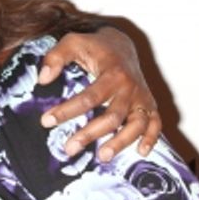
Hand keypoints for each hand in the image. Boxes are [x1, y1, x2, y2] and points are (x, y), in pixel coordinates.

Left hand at [38, 28, 160, 160]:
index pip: (89, 97)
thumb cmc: (95, 46)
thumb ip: (56, 57)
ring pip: (137, 124)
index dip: (67, 111)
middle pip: (112, 116)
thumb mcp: (73, 42)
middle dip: (90, 134)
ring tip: (102, 157)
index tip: (46, 121)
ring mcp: (142, 97)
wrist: (121, 44)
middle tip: (69, 148)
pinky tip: (141, 152)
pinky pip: (156, 123)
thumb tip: (42, 79)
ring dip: (121, 142)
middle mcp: (130, 87)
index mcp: (112, 73)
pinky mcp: (149, 104)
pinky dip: (152, 138)